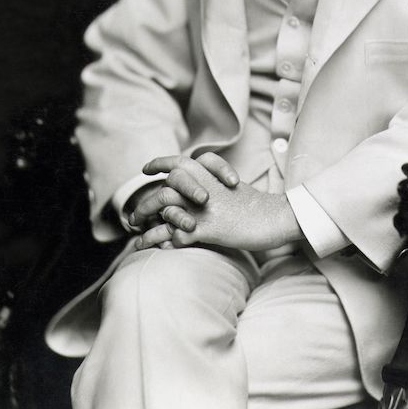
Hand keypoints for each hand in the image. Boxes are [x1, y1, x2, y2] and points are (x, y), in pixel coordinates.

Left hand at [135, 155, 302, 251]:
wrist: (273, 217)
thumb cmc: (253, 206)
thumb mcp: (228, 187)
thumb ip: (207, 183)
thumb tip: (184, 191)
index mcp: (208, 173)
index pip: (176, 162)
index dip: (159, 163)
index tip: (146, 169)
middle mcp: (202, 186)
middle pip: (164, 188)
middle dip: (144, 203)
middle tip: (134, 216)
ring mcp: (204, 207)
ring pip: (164, 208)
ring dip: (147, 221)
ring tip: (137, 233)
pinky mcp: (207, 229)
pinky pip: (174, 235)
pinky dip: (160, 240)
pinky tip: (153, 247)